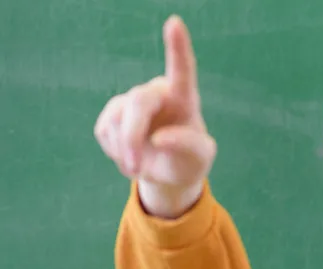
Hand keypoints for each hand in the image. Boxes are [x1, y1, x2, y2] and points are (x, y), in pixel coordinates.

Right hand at [94, 15, 215, 217]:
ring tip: (139, 166)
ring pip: (117, 118)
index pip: (182, 70)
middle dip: (132, 137)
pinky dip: (115, 151)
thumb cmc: (189, 161)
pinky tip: (129, 155)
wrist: (168, 173)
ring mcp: (133, 102)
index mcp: (185, 99)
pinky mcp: (112, 115)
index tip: (174, 23)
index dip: (177, 48)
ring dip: (125, 150)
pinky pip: (105, 130)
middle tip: (134, 169)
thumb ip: (189, 145)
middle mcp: (158, 93)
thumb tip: (159, 138)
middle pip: (138, 102)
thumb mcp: (200, 159)